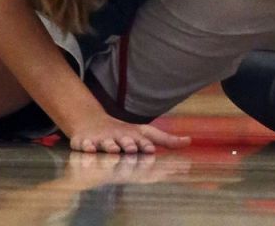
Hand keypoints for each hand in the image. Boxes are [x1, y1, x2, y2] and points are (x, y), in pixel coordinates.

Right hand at [67, 112, 191, 153]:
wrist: (93, 123)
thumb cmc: (125, 133)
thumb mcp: (145, 134)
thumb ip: (167, 140)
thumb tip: (189, 141)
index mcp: (134, 136)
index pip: (142, 140)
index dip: (146, 144)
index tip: (151, 149)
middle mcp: (119, 136)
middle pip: (125, 141)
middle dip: (129, 145)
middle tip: (133, 149)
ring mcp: (102, 139)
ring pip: (107, 143)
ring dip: (111, 146)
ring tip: (114, 150)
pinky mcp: (86, 142)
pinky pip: (85, 145)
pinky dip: (86, 146)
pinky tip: (88, 149)